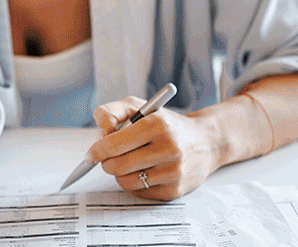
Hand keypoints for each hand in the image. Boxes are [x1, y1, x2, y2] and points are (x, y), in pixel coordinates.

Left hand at [87, 97, 224, 200]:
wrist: (206, 141)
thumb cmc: (167, 124)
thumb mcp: (140, 107)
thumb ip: (112, 112)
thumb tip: (100, 133)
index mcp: (157, 124)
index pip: (115, 144)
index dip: (97, 150)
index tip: (91, 154)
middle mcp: (169, 148)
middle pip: (118, 166)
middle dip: (106, 163)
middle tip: (108, 158)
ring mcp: (174, 171)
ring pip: (126, 182)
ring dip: (120, 174)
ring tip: (129, 162)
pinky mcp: (175, 190)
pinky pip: (140, 192)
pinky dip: (135, 183)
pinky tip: (144, 171)